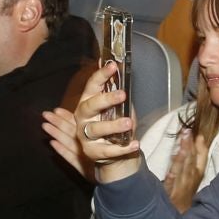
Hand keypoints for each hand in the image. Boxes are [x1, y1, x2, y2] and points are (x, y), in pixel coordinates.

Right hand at [43, 61, 140, 179]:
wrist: (110, 152)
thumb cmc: (112, 123)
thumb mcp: (116, 107)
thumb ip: (116, 91)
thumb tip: (116, 66)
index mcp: (88, 102)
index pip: (92, 86)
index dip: (101, 75)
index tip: (113, 66)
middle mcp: (83, 118)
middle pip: (90, 106)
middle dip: (106, 99)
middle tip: (122, 94)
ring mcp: (85, 136)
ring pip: (97, 129)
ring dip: (113, 125)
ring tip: (129, 122)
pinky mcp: (92, 152)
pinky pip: (108, 150)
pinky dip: (122, 148)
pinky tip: (135, 144)